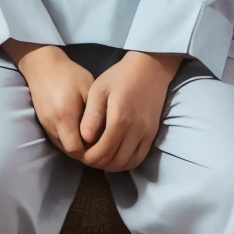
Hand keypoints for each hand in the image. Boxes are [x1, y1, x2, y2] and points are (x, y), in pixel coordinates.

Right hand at [7, 43, 94, 160]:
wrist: (41, 65)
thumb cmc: (68, 74)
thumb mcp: (88, 88)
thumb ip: (95, 112)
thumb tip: (104, 133)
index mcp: (65, 116)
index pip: (77, 149)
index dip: (91, 152)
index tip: (104, 145)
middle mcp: (53, 125)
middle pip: (70, 152)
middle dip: (86, 153)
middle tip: (101, 144)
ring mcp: (46, 125)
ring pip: (64, 148)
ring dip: (78, 147)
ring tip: (92, 138)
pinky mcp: (43, 123)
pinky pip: (58, 140)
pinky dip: (70, 140)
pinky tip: (81, 131)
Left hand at [79, 52, 179, 172]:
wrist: (150, 69)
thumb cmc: (119, 77)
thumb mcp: (99, 89)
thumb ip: (92, 115)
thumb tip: (84, 138)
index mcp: (120, 118)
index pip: (103, 150)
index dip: (89, 158)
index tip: (80, 154)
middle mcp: (135, 129)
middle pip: (115, 160)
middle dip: (98, 163)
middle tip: (87, 157)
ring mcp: (146, 133)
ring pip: (127, 163)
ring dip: (111, 165)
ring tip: (99, 158)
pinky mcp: (153, 134)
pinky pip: (139, 158)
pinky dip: (126, 163)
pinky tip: (115, 157)